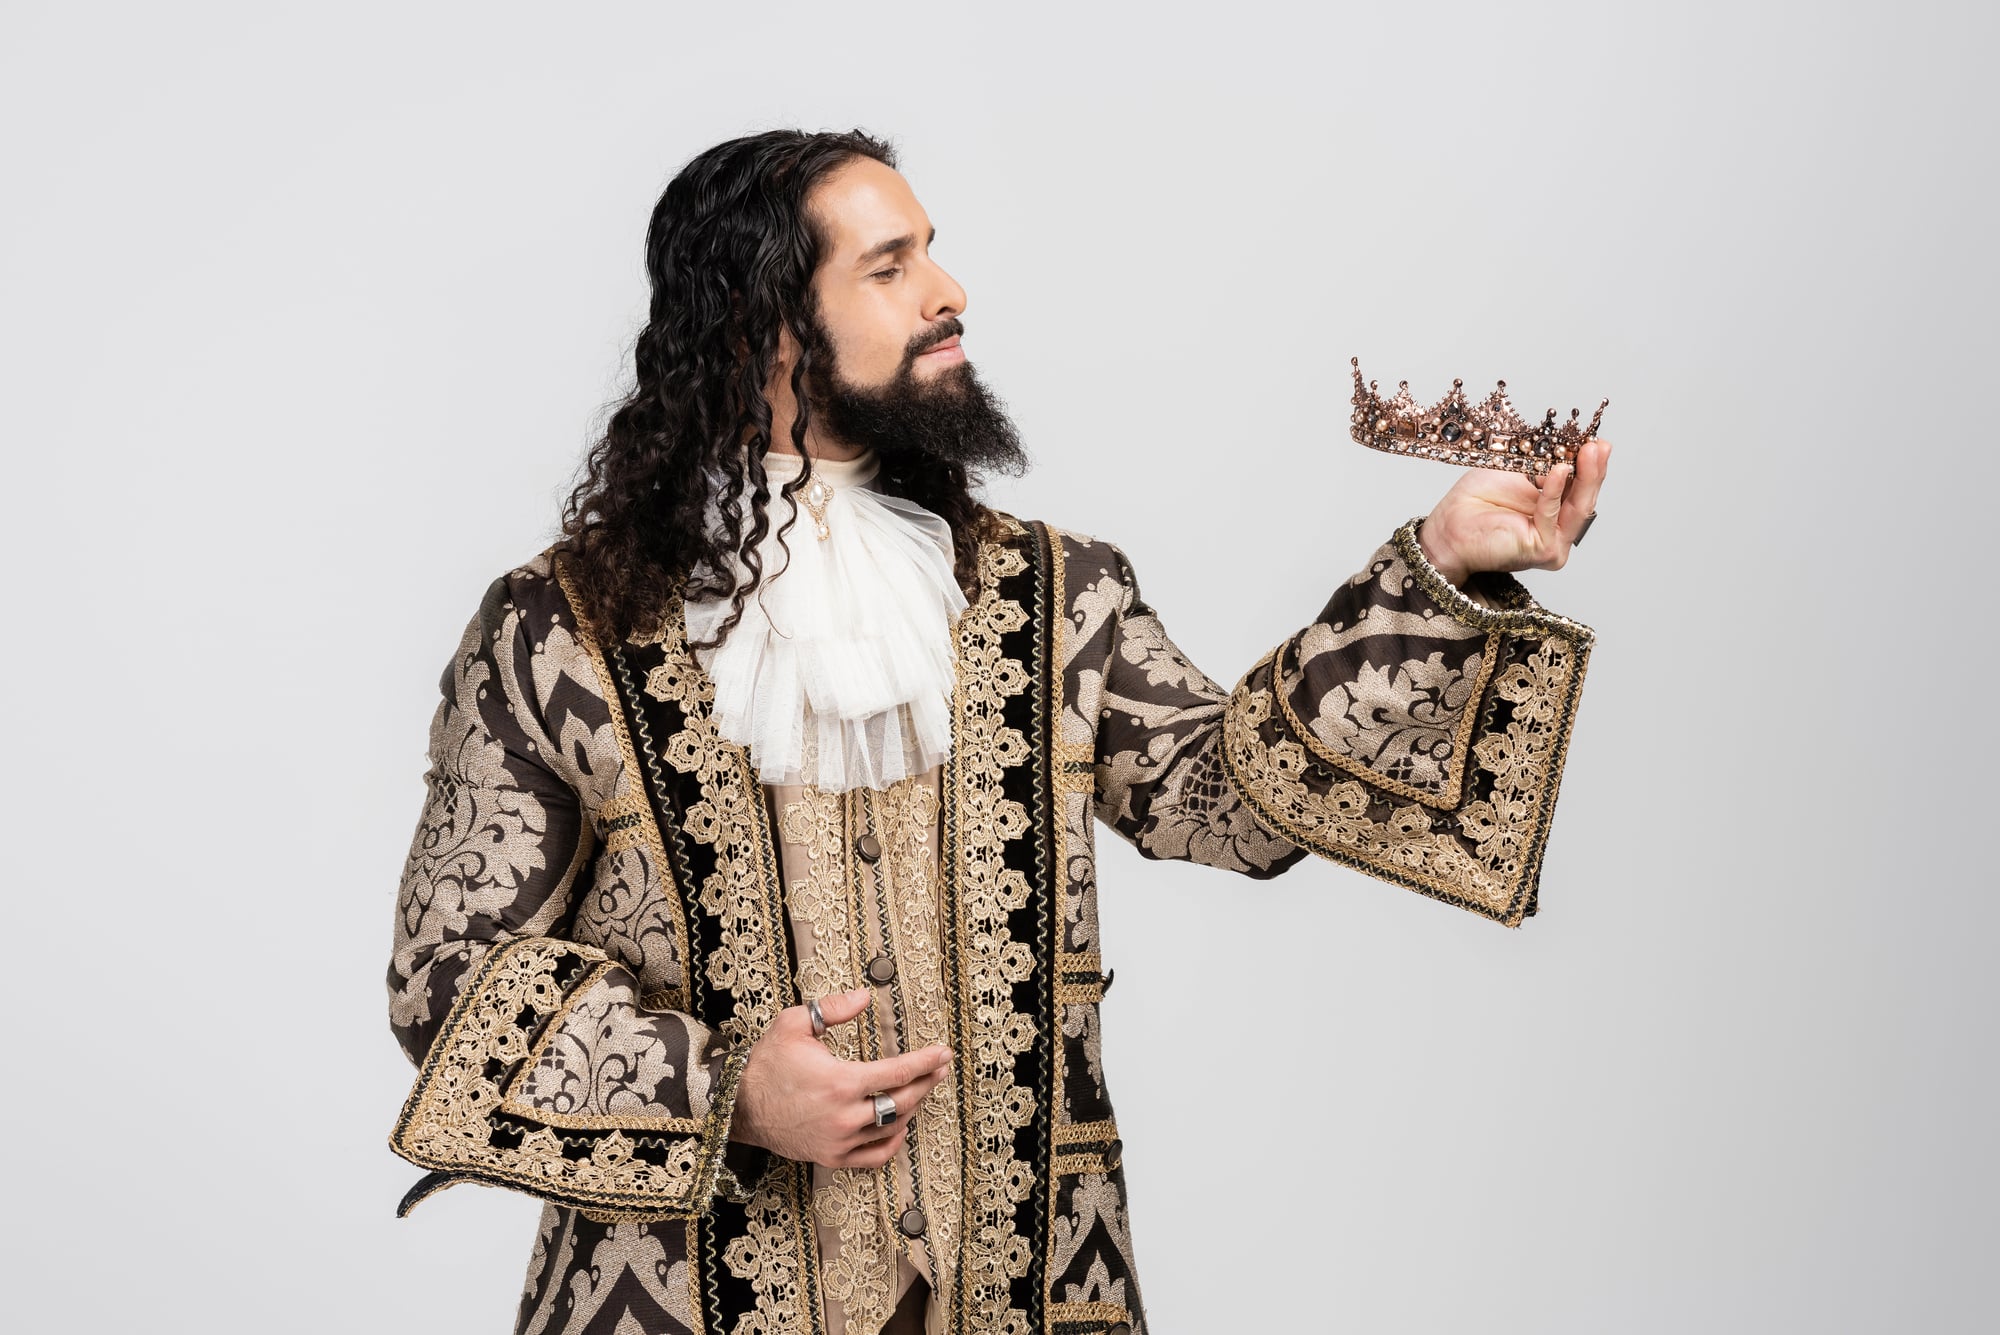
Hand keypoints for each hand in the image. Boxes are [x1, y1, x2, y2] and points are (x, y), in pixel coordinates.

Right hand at [731, 987, 952, 1168]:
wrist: (737, 1106)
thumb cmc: (766, 1064)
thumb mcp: (794, 1024)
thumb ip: (832, 1009)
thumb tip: (864, 996)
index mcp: (841, 1082)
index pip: (898, 1072)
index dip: (926, 1061)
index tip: (943, 1053)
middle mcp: (845, 1116)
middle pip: (902, 1100)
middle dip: (927, 1082)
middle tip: (941, 1068)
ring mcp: (840, 1140)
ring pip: (892, 1127)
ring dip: (912, 1108)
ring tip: (920, 1089)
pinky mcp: (832, 1156)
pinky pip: (875, 1156)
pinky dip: (892, 1142)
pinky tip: (899, 1126)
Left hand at [1416, 436, 1611, 586]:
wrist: (1448, 528)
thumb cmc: (1475, 503)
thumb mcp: (1515, 472)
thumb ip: (1543, 466)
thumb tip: (1568, 449)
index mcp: (1553, 511)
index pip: (1579, 487)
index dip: (1589, 465)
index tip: (1596, 441)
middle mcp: (1557, 530)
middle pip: (1583, 497)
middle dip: (1593, 469)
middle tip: (1599, 445)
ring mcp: (1553, 542)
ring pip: (1577, 507)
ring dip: (1585, 477)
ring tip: (1590, 451)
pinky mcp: (1543, 550)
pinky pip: (1551, 515)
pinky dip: (1555, 491)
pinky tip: (1560, 470)